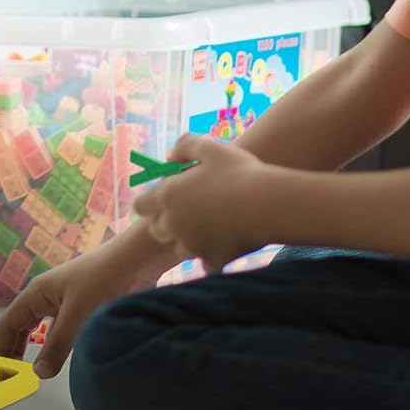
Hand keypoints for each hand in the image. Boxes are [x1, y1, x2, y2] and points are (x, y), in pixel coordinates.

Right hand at [0, 236, 162, 377]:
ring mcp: (64, 302)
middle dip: (13, 350)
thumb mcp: (76, 315)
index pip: (8, 324)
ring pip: (41, 329)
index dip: (1, 348)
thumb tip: (37, 374)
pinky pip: (60, 330)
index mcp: (37, 293)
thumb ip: (56, 345)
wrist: (134, 262)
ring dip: (34, 349)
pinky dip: (55, 345)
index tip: (0, 375)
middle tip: (12, 378)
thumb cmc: (101, 283)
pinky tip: (62, 359)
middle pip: (20, 326)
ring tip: (33, 373)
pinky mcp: (83, 307)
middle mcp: (46, 296)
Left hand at [130, 133, 271, 273]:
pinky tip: (225, 245)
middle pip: (157, 231)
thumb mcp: (208, 147)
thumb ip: (183, 146)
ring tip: (210, 226)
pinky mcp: (213, 260)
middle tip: (187, 212)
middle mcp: (174, 224)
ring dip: (189, 241)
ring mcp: (193, 245)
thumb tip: (170, 157)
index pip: (140, 206)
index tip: (162, 199)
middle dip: (167, 223)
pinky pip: (207, 264)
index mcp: (168, 196)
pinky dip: (213, 258)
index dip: (149, 203)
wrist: (269, 204)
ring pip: (180, 248)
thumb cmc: (237, 171)